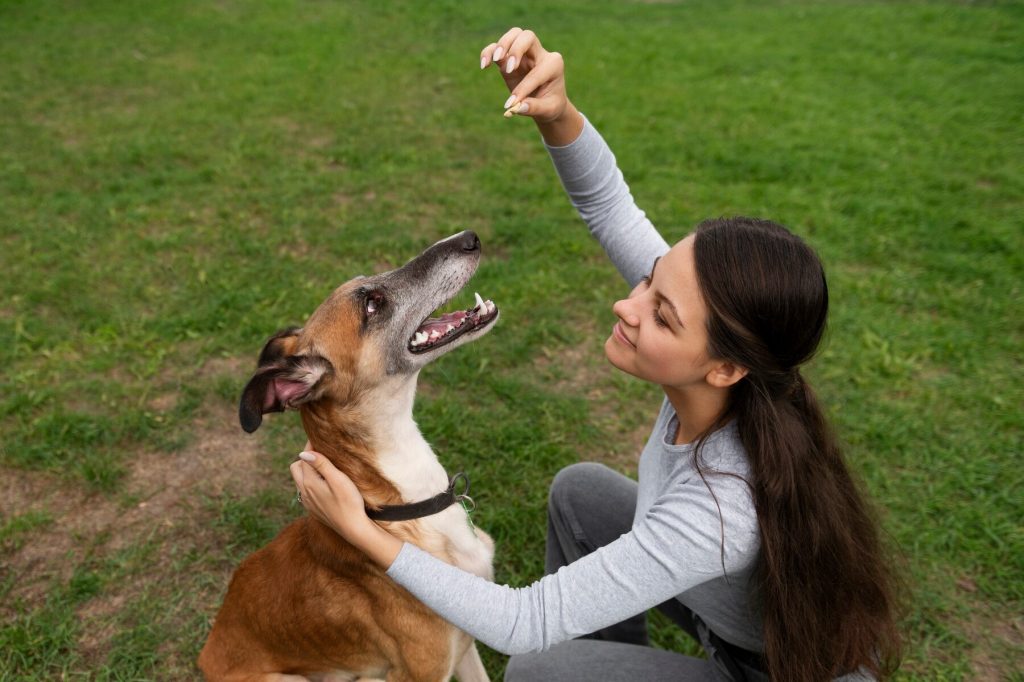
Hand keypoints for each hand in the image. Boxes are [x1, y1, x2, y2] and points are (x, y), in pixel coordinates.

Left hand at [290, 450, 401, 567]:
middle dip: (306, 458)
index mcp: (308, 482)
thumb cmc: (349, 502)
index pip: (304, 457)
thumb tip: (304, 452)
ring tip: (323, 466)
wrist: (353, 528)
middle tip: (322, 452)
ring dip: (307, 470)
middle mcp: (303, 492)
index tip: (320, 437)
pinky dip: (310, 482)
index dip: (311, 445)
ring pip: (299, 480)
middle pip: (296, 467)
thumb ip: (321, 464)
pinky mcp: (313, 509)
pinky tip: (324, 483)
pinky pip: (305, 491)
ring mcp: (307, 502)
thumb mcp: (338, 479)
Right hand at [480, 27, 583, 144]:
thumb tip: (516, 108)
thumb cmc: (550, 105)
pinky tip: (484, 65)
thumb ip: (534, 108)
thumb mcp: (548, 110)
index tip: (512, 104)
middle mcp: (540, 54)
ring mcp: (524, 53)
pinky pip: (497, 47)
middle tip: (509, 69)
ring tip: (495, 60)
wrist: (547, 102)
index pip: (536, 72)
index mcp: (553, 65)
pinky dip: (489, 52)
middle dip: (517, 49)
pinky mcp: (510, 58)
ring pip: (514, 34)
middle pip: (527, 36)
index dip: (523, 88)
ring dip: (502, 45)